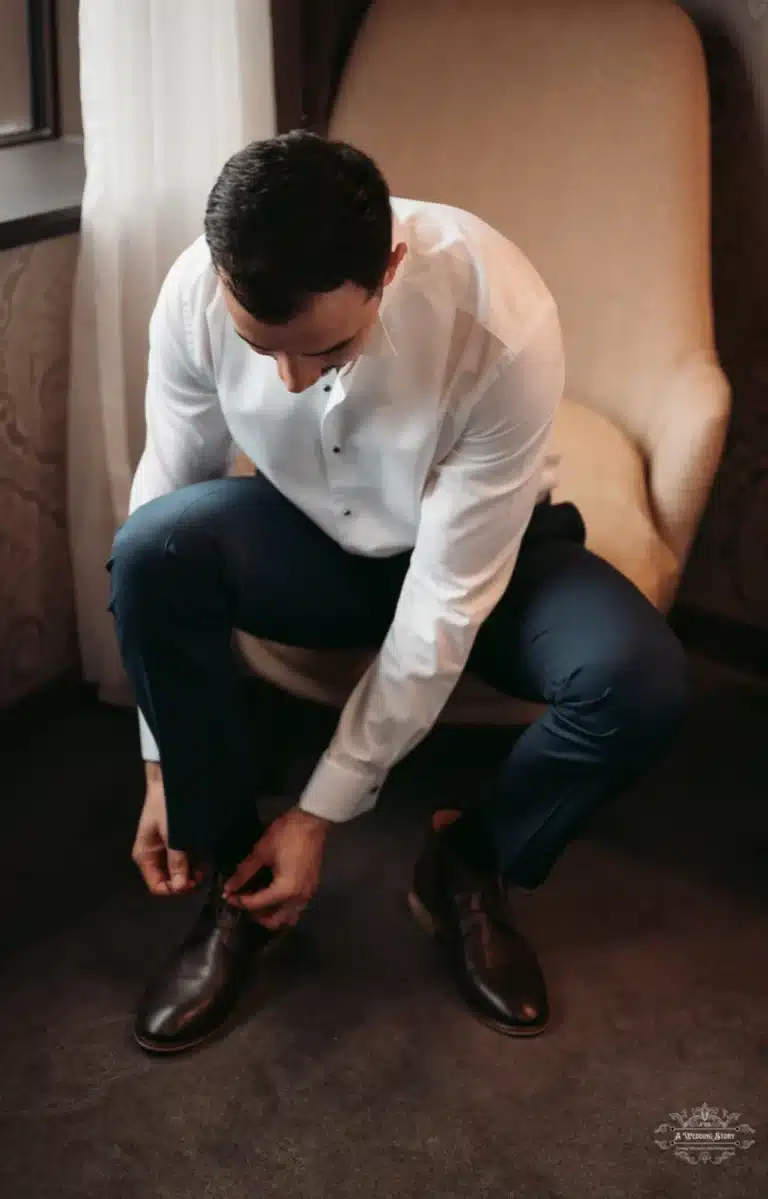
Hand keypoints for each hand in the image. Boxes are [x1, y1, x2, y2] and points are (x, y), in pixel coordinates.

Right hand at [132, 764, 203, 895]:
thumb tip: (178, 887)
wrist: (169, 780)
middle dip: (186, 879)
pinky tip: (205, 853)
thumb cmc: (167, 806)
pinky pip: (185, 857)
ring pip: (179, 869)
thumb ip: (176, 860)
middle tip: (204, 872)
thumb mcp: (173, 834)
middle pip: (169, 879)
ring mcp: (165, 849)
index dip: (174, 889)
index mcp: (145, 856)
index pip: (157, 886)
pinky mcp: (176, 841)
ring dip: (193, 869)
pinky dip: (195, 859)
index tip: (192, 883)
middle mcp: (154, 856)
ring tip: (207, 862)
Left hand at [223, 807, 329, 928]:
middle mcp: (299, 898)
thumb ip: (244, 872)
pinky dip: (283, 908)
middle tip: (244, 901)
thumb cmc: (287, 834)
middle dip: (257, 916)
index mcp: (285, 890)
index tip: (228, 895)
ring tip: (259, 901)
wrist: (313, 821)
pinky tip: (273, 894)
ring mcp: (308, 894)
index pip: (257, 904)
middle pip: (276, 921)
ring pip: (289, 917)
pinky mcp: (312, 887)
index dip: (239, 901)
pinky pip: (296, 908)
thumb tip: (228, 887)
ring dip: (273, 915)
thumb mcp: (262, 851)